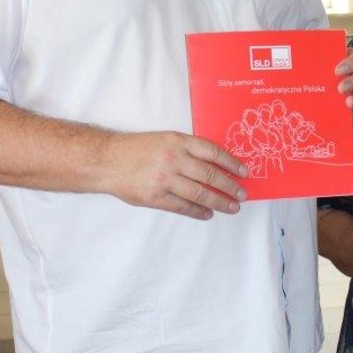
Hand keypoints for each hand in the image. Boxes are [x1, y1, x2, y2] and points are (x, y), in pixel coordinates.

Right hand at [105, 131, 247, 219]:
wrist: (107, 160)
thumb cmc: (138, 148)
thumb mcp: (165, 139)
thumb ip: (188, 149)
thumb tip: (216, 164)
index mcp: (178, 142)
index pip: (213, 152)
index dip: (231, 163)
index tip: (244, 172)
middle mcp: (174, 159)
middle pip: (210, 175)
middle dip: (230, 186)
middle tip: (242, 194)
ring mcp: (165, 180)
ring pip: (200, 193)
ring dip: (219, 202)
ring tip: (232, 207)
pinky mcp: (156, 197)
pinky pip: (183, 207)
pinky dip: (198, 211)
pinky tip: (208, 213)